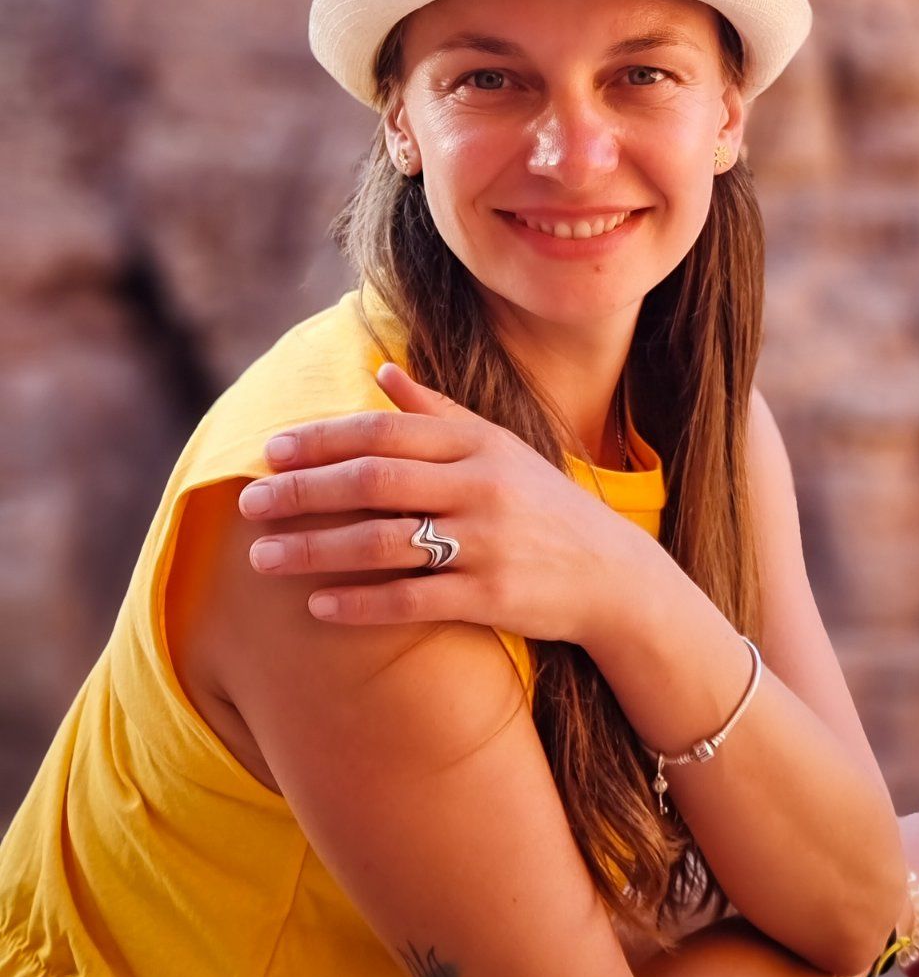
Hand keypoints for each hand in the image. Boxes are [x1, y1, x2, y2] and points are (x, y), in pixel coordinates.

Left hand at [237, 362, 635, 644]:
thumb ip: (439, 413)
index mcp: (478, 445)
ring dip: (316, 549)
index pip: (385, 432)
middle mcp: (481, 487)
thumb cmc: (543, 505)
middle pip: (375, 481)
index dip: (323, 439)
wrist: (612, 573)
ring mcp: (487, 542)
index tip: (271, 450)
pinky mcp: (492, 596)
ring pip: (384, 542)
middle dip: (304, 491)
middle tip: (248, 503)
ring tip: (263, 557)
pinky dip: (361, 602)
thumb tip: (382, 371)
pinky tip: (318, 605)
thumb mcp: (500, 448)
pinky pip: (413, 599)